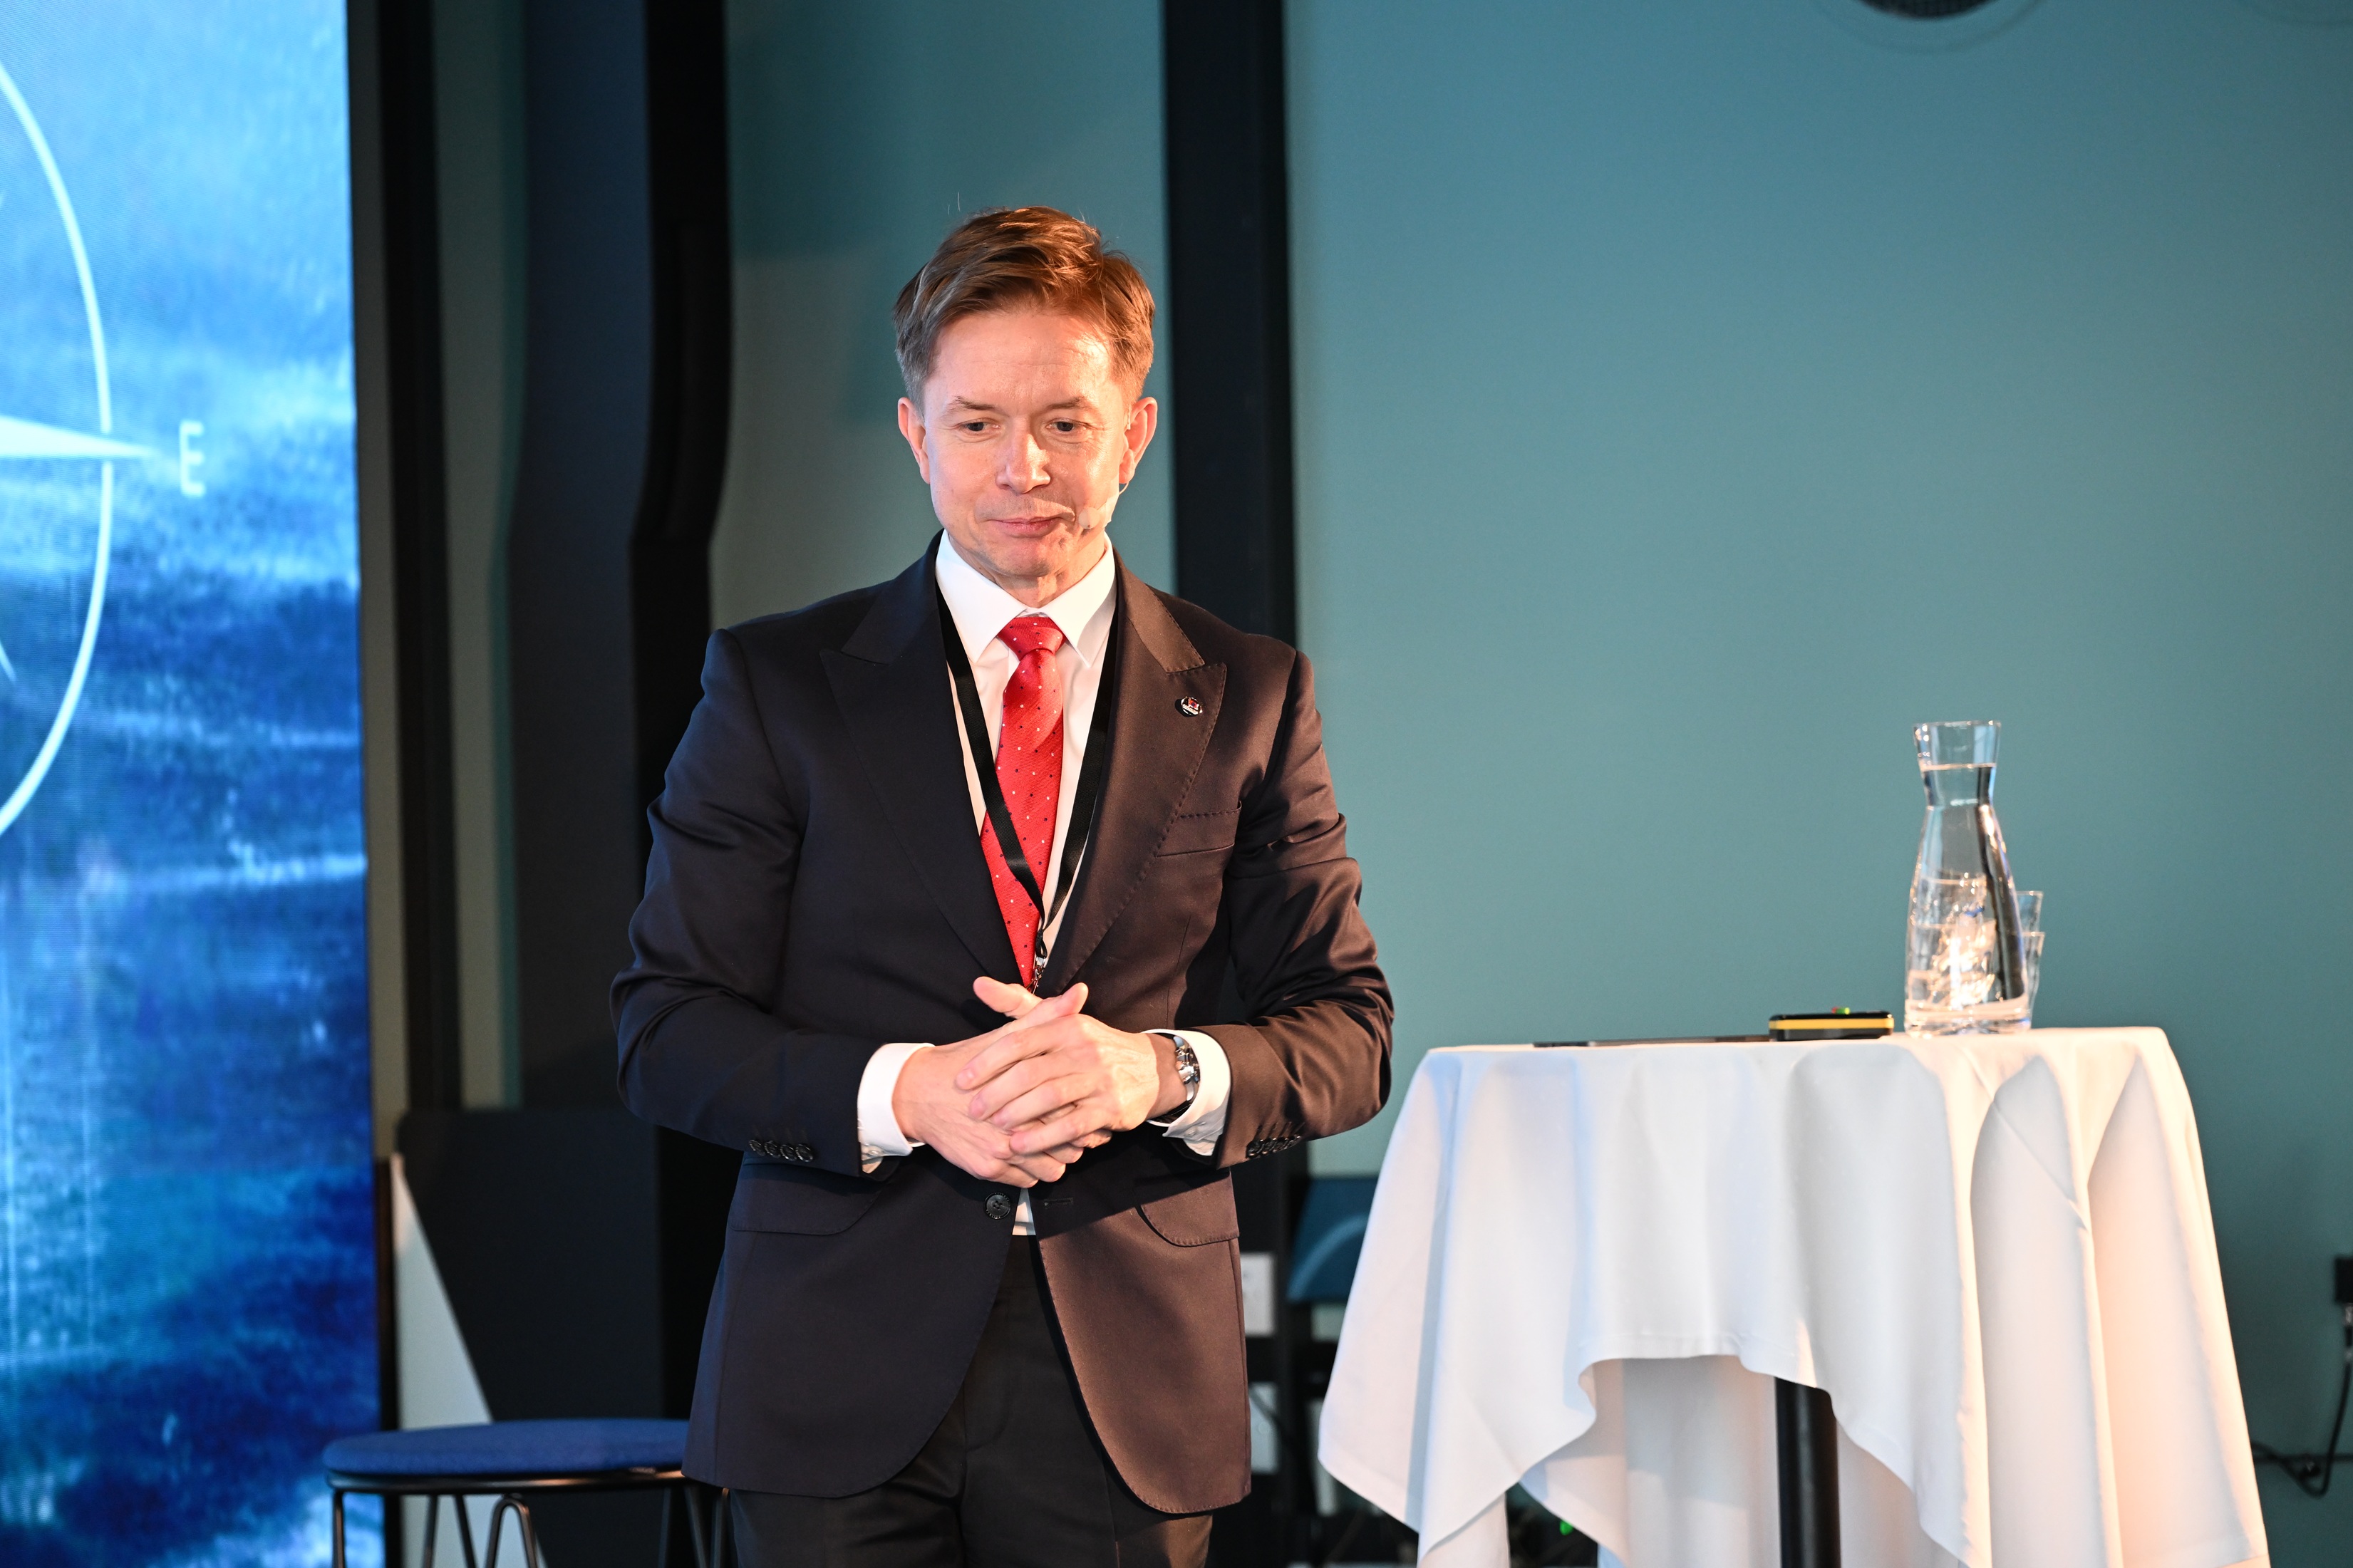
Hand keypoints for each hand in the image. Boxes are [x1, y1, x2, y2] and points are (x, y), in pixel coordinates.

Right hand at [892, 988, 1088, 1185]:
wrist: (917, 1093)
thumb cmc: (964, 1062)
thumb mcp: (1005, 1036)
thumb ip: (1044, 1018)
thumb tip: (1078, 995)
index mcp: (1024, 1092)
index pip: (1073, 1111)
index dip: (1086, 1111)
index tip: (1087, 1107)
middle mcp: (1013, 1127)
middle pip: (1069, 1144)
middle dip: (1077, 1138)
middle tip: (1079, 1129)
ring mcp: (1000, 1152)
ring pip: (1052, 1169)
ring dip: (1057, 1158)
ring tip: (1055, 1144)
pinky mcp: (987, 1170)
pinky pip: (1028, 1181)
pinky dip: (1034, 1171)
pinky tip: (1032, 1154)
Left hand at [956, 978, 1187, 1157]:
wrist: (1150, 1069)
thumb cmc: (1092, 1046)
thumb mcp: (1061, 1020)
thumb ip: (1018, 1006)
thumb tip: (978, 985)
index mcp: (1066, 1025)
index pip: (1019, 1040)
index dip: (987, 1062)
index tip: (962, 1080)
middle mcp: (1083, 1049)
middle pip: (1030, 1072)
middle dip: (996, 1093)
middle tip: (972, 1110)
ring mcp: (1099, 1079)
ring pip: (1050, 1098)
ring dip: (1018, 1114)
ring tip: (994, 1127)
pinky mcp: (1110, 1108)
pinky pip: (1072, 1125)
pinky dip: (1043, 1137)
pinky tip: (1021, 1145)